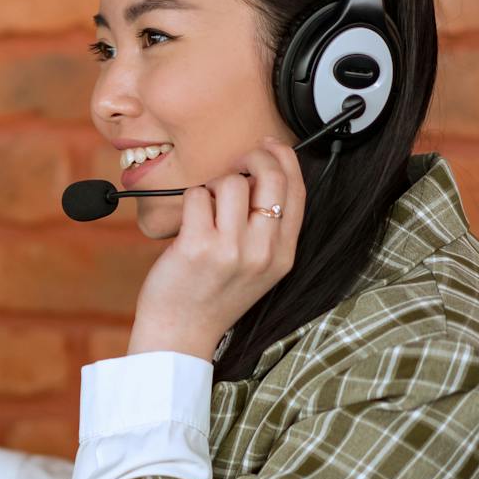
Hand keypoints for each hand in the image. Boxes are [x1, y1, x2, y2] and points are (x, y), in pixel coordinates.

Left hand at [128, 138, 305, 360]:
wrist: (181, 333)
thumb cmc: (212, 295)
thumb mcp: (257, 268)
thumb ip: (267, 228)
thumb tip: (264, 172)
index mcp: (283, 255)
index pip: (297, 191)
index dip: (285, 159)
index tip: (269, 146)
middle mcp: (263, 252)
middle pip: (270, 177)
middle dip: (252, 157)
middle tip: (235, 164)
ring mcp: (232, 250)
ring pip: (230, 183)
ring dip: (213, 185)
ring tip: (206, 209)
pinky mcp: (198, 248)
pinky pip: (197, 196)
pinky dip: (190, 200)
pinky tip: (188, 222)